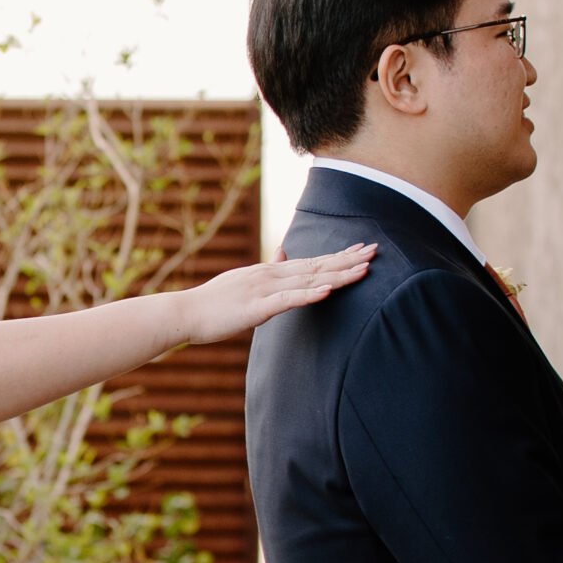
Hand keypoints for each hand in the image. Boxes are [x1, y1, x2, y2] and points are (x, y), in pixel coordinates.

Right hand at [177, 244, 375, 344]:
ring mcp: (264, 289)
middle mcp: (271, 275)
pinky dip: (309, 294)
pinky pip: (288, 299)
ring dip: (338, 274)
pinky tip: (328, 291)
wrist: (186, 312)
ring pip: (309, 280)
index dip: (339, 256)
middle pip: (317, 266)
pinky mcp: (257, 307)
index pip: (311, 261)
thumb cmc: (213, 304)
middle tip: (376, 251)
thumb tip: (284, 253)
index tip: (362, 251)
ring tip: (363, 269)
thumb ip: (268, 269)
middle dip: (348, 260)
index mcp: (270, 272)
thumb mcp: (244, 281)